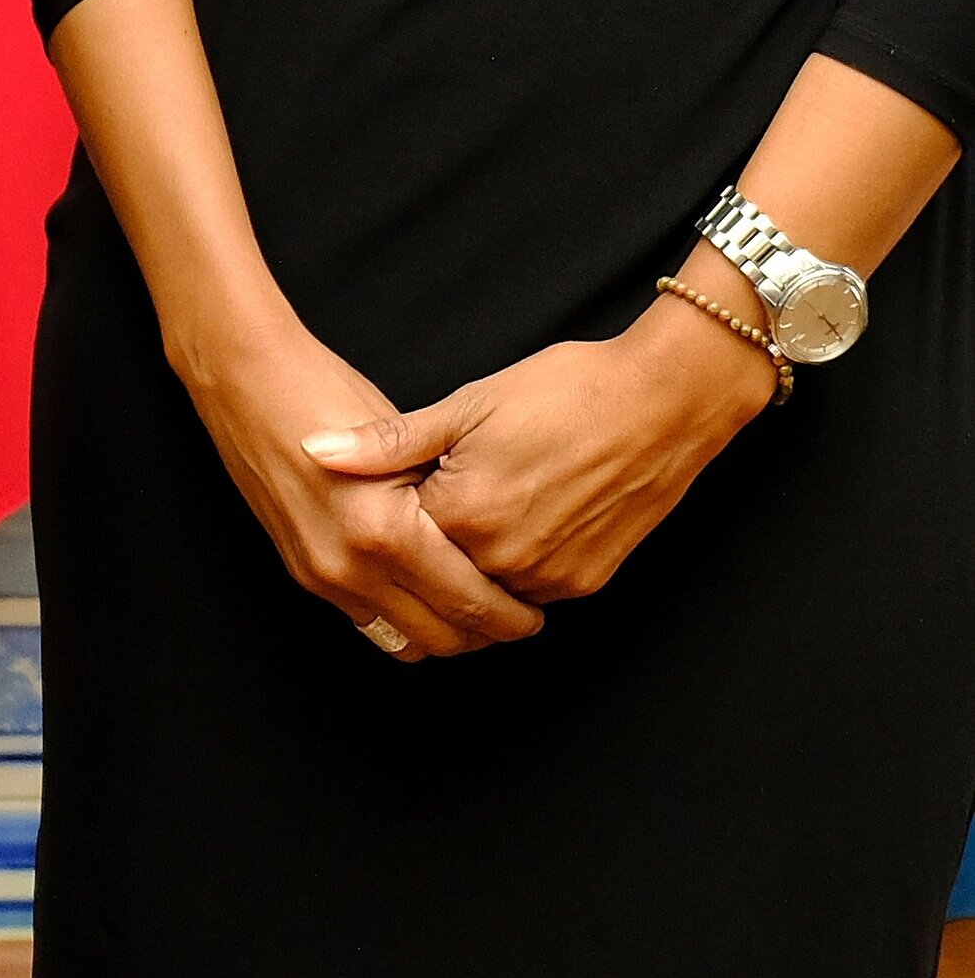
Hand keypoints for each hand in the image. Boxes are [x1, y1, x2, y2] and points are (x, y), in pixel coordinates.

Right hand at [183, 315, 544, 661]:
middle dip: (486, 635)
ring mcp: (323, 575)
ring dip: (444, 636)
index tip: (533, 613)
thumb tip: (498, 536)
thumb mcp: (403, 439)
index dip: (511, 615)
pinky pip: (369, 623)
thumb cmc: (326, 391)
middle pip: (442, 635)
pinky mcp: (305, 573)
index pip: (468, 600)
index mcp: (387, 530)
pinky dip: (404, 620)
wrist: (245, 379)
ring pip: (405, 642)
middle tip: (516, 621)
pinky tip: (424, 595)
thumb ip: (446, 497)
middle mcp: (351, 565)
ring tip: (474, 614)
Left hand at [307, 291, 777, 607]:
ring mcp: (550, 579)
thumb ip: (388, 442)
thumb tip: (313, 449)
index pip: (399, 536)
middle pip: (440, 569)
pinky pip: (533, 587)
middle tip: (449, 489)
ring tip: (490, 494)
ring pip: (486, 585)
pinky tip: (526, 509)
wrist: (663, 401)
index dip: (397, 503)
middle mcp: (505, 561)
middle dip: (431, 539)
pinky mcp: (587, 582)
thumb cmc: (565, 390)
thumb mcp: (467, 405)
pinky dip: (518, 560)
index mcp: (464, 516)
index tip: (406, 478)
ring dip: (475, 555)